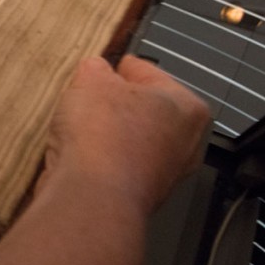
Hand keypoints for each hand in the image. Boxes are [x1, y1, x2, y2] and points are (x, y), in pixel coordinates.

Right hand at [38, 55, 211, 214]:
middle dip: (113, 103)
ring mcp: (164, 175)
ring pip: (128, 138)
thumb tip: (95, 71)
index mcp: (188, 108)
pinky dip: (99, 157)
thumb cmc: (103, 131)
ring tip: (76, 125)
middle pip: (141, 109)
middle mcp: (186, 143)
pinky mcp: (138, 196)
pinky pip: (115, 164)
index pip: (148, 73)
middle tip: (85, 98)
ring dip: (104, 131)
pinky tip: (78, 151)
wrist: (90, 194)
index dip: (118, 68)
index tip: (101, 68)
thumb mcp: (92, 79)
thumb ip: (95, 68)